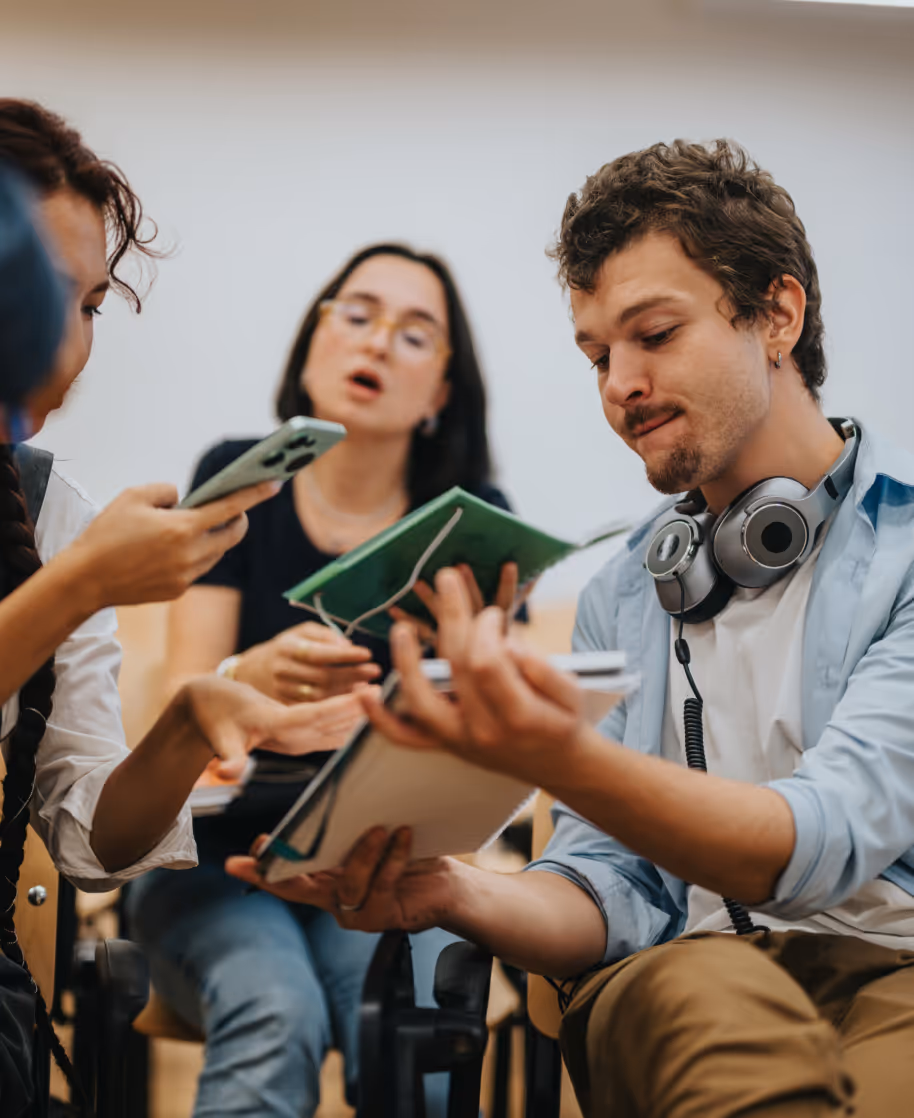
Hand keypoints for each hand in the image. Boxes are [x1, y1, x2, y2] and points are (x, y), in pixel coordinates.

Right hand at [70, 480, 280, 609]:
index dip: (255, 494)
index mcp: (183, 528)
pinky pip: (197, 569)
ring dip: (214, 539)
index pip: (231, 508)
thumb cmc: (107, 533)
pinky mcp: (178, 591)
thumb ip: (167, 491)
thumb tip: (185, 500)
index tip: (274, 484)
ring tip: (194, 526)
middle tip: (233, 509)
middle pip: (233, 535)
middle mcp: (191, 555)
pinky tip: (173, 549)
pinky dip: (194, 556)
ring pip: (216, 554)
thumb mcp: (134, 496)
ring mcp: (186, 576)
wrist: (86, 579)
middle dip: (239, 520)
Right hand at [182, 676, 375, 779]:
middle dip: (363, 709)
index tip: (368, 693)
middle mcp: (294, 739)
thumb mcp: (218, 737)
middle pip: (335, 722)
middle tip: (393, 691)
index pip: (317, 717)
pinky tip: (370, 707)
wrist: (203, 716)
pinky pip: (331, 726)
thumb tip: (226, 772)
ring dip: (361, 712)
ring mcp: (298, 739)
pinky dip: (350, 716)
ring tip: (388, 695)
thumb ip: (227, 758)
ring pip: (337, 725)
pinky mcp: (298, 735)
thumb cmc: (211, 714)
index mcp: (278, 732)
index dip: (343, 705)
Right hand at [226, 826, 455, 932]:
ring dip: (362, 854)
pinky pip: (381, 886)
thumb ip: (350, 826)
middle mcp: (334, 898)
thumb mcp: (373, 834)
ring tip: (380, 829)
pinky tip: (402, 837)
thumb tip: (333, 794)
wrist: (446, 883)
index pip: (287, 876)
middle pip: (297, 889)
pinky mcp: (382, 918)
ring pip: (347, 886)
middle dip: (276, 872)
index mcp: (326, 878)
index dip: (262, 870)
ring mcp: (356, 913)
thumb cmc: (407, 854)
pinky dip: (392, 859)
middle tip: (261, 850)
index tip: (238, 860)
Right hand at [232, 620, 380, 703]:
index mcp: (286, 649)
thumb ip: (324, 635)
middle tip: (375, 672)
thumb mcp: (298, 633)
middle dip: (353, 675)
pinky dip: (336, 711)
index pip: (319, 653)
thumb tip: (346, 645)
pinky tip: (353, 706)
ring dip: (348, 695)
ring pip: (321, 698)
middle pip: (323, 677)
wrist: (247, 674)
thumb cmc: (282, 649)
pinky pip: (314, 714)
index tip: (367, 654)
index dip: (344, 655)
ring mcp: (281, 693)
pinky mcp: (283, 711)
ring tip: (369, 689)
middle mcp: (282, 672)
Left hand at [361, 568, 583, 786]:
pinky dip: (381, 719)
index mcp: (518, 716)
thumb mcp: (570, 691)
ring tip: (401, 628)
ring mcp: (459, 740)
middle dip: (453, 618)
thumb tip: (507, 643)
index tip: (493, 613)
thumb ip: (540, 667)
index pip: (488, 662)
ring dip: (406, 663)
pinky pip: (405, 737)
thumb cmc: (563, 720)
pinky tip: (366, 694)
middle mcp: (483, 731)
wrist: (556, 764)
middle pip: (456, 669)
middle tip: (449, 579)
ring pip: (421, 703)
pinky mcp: (444, 743)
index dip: (486, 629)